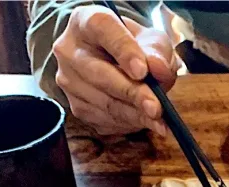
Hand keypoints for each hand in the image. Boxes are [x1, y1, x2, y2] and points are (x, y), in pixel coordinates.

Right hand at [53, 5, 176, 135]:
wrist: (116, 63)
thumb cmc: (135, 47)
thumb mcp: (152, 40)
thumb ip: (158, 51)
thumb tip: (158, 68)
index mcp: (87, 21)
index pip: (102, 30)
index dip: (124, 51)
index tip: (143, 71)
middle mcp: (70, 50)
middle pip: (101, 75)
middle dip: (132, 93)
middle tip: (156, 108)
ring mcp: (69, 80)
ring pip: (104, 102)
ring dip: (134, 115)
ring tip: (159, 121)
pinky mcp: (76, 106)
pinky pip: (104, 120)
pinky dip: (129, 124)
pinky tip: (145, 122)